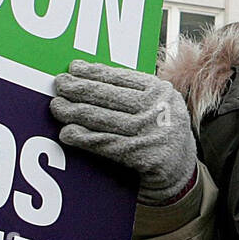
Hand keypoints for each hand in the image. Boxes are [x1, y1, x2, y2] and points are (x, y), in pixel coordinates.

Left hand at [51, 61, 196, 205]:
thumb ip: (134, 92)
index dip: (94, 72)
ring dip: (76, 112)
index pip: (121, 77)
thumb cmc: (161, 133)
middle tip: (59, 84)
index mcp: (161, 90)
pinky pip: (106, 144)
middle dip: (80, 89)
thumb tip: (89, 74)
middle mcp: (158, 108)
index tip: (73, 68)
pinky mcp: (144, 155)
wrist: (181, 171)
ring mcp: (152, 132)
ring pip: (105, 119)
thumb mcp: (158, 105)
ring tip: (57, 106)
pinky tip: (67, 133)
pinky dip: (84, 138)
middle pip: (110, 96)